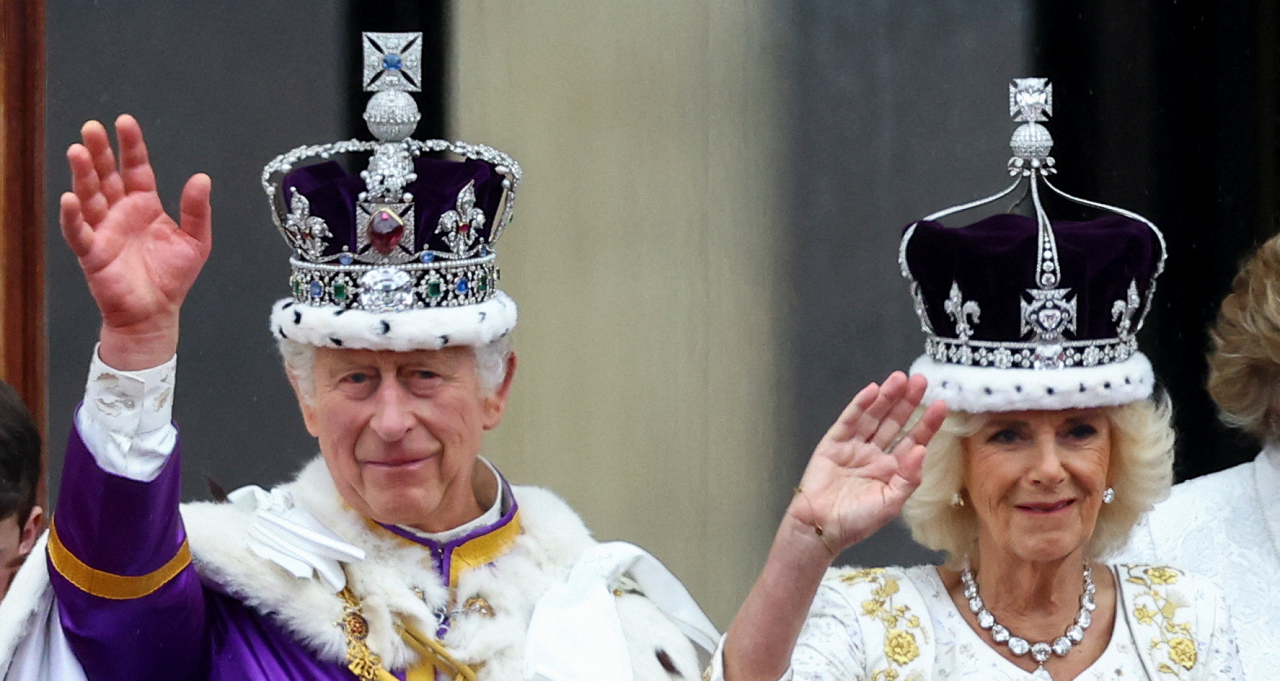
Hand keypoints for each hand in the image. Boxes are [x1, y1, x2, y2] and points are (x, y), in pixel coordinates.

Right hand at [60, 115, 211, 369]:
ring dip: (83, 175)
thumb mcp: (196, 241)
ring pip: (90, 196)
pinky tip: (70, 198)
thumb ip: (197, 210)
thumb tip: (202, 178)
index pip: (136, 168)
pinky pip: (79, 232)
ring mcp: (104, 230)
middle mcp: (121, 212)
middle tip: (91, 128)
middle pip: (107, 176)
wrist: (156, 313)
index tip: (125, 122)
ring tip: (77, 151)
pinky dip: (73, 216)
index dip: (131, 146)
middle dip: (100, 151)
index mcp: (145, 205)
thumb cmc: (172, 278)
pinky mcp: (92, 253)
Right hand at [787, 371, 947, 556]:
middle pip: (895, 422)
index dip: (927, 423)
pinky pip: (849, 421)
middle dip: (908, 402)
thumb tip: (921, 450)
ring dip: (887, 397)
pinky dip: (860, 405)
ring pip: (874, 417)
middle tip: (921, 381)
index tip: (941, 405)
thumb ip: (908, 478)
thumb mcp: (891, 504)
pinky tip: (873, 390)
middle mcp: (875, 454)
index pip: (913, 440)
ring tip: (900, 379)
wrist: (821, 527)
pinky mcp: (833, 443)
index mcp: (892, 469)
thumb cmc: (857, 521)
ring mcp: (854, 447)